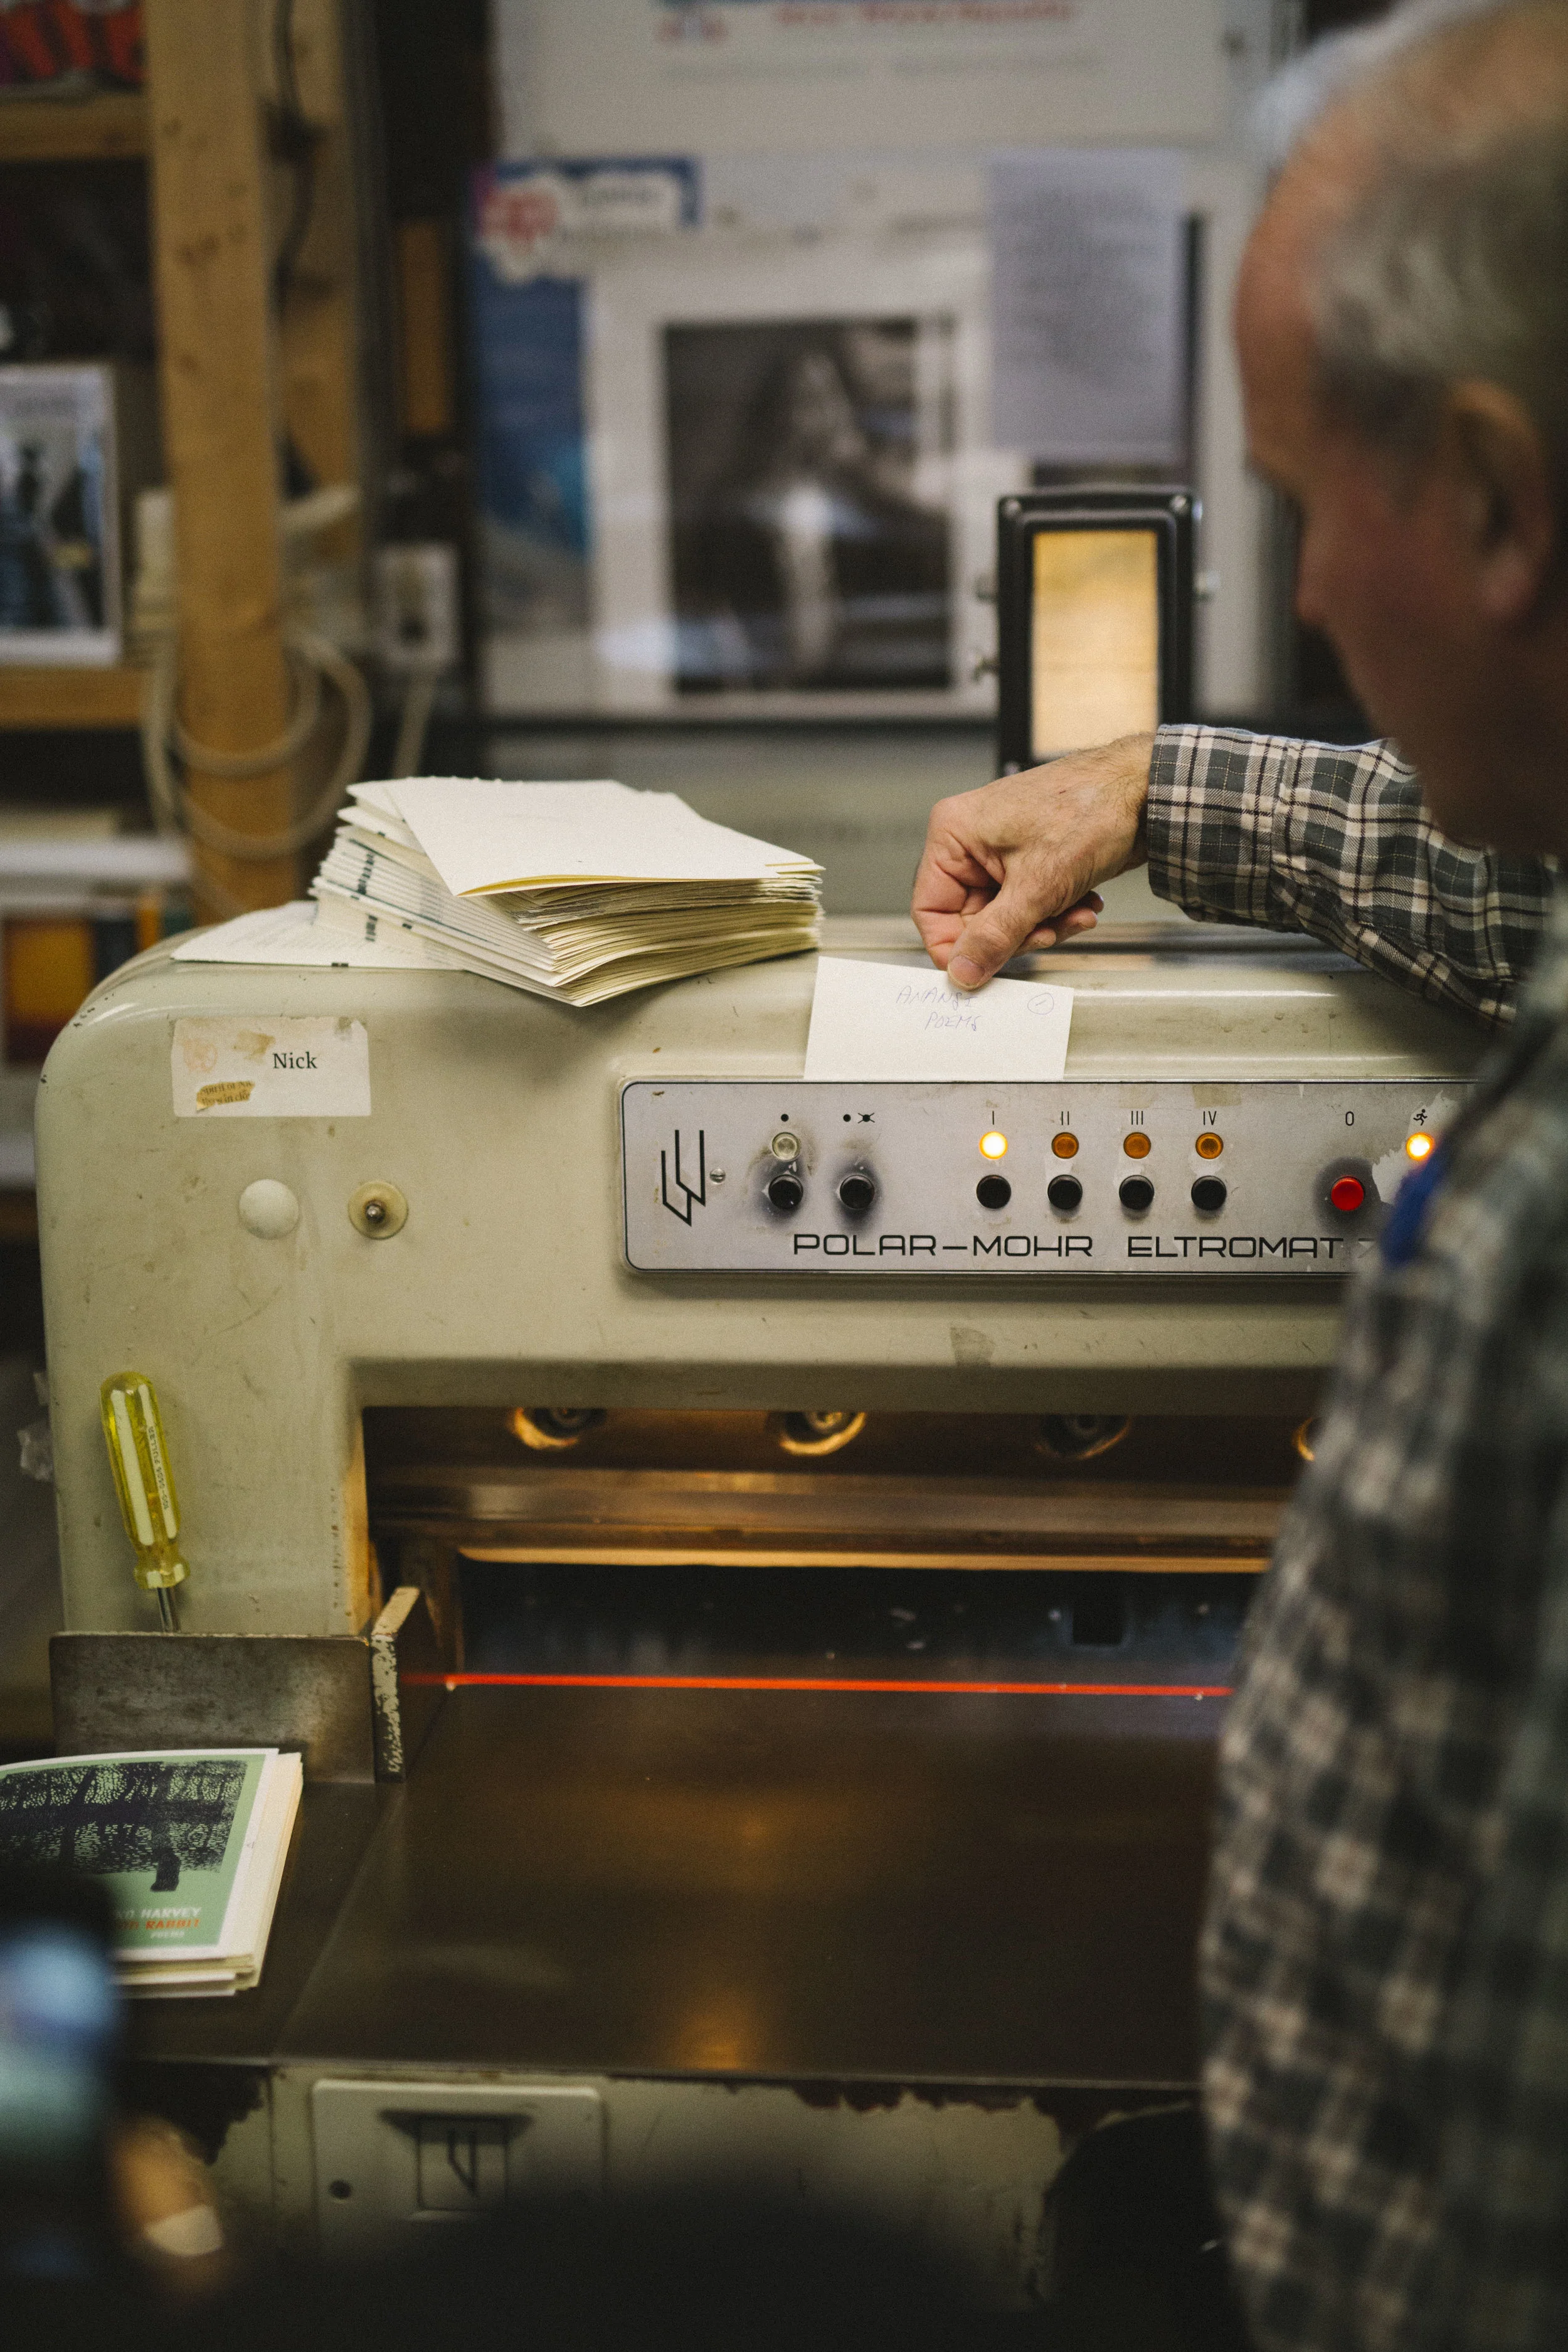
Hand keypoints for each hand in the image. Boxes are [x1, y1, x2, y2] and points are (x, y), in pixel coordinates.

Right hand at [911, 733, 1153, 988]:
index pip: (930, 912)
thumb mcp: (1038, 886)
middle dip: (1017, 933)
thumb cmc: (1091, 809)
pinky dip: (1055, 913)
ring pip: (1005, 919)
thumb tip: (963, 972)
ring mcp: (1001, 852)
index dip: (957, 947)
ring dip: (1044, 926)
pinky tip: (1082, 904)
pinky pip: (1028, 907)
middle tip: (1049, 932)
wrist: (1144, 792)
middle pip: (972, 920)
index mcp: (954, 835)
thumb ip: (995, 936)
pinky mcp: (1030, 861)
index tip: (983, 967)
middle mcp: (971, 842)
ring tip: (1075, 914)